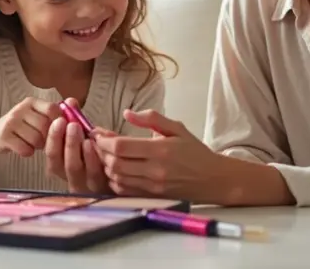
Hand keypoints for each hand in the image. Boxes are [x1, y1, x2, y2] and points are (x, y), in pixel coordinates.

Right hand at [0, 97, 58, 156]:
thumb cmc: (23, 128)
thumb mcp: (36, 116)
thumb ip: (54, 114)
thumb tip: (76, 109)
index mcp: (32, 102)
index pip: (53, 109)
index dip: (59, 122)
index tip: (59, 130)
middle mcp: (20, 109)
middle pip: (46, 126)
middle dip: (49, 137)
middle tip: (44, 140)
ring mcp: (11, 122)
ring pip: (37, 139)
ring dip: (38, 146)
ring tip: (33, 144)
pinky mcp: (3, 136)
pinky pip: (25, 149)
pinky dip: (28, 152)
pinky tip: (24, 148)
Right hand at [44, 98, 111, 193]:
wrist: (128, 172)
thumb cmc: (102, 152)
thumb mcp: (88, 136)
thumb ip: (77, 119)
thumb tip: (70, 101)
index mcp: (63, 164)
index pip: (50, 152)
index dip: (52, 137)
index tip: (59, 120)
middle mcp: (69, 177)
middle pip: (57, 163)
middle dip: (61, 140)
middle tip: (70, 124)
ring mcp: (84, 185)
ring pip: (73, 169)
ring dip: (74, 148)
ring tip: (79, 131)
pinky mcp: (100, 189)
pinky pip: (94, 175)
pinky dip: (92, 159)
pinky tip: (94, 146)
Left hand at [96, 109, 221, 200]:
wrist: (213, 179)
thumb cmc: (195, 152)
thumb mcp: (177, 128)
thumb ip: (151, 118)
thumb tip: (127, 113)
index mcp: (160, 150)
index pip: (122, 147)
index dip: (104, 140)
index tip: (97, 133)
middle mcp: (155, 170)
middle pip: (115, 163)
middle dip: (100, 152)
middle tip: (96, 143)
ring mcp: (152, 186)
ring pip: (117, 178)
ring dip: (105, 166)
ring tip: (103, 155)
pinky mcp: (151, 196)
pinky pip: (124, 190)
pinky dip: (114, 180)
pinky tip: (113, 170)